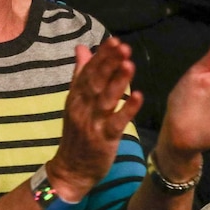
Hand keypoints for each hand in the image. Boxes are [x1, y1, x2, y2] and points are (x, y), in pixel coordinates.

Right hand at [49, 38, 143, 200]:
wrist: (71, 169)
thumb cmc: (77, 133)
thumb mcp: (75, 102)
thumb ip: (80, 74)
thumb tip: (82, 48)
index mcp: (76, 97)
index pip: (88, 72)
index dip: (101, 56)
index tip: (114, 40)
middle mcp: (82, 107)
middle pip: (96, 82)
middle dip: (109, 63)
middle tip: (123, 47)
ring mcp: (92, 123)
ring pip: (105, 99)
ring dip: (117, 81)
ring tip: (129, 64)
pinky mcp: (104, 140)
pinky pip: (116, 123)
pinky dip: (127, 109)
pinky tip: (138, 95)